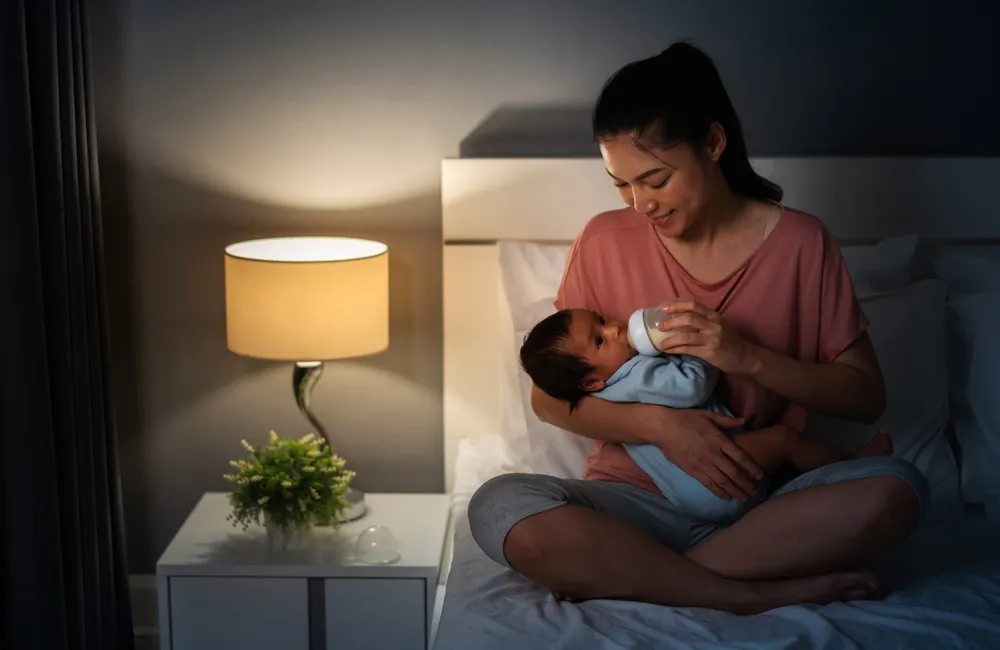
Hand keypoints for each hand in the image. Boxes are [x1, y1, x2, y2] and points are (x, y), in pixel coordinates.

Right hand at [640, 405, 763, 500]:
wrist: (664, 428)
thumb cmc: (686, 419)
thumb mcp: (708, 415)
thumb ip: (727, 420)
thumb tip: (744, 421)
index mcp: (719, 440)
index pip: (740, 457)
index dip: (752, 467)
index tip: (760, 476)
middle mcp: (714, 454)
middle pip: (734, 472)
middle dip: (746, 483)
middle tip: (756, 492)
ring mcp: (703, 464)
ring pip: (723, 481)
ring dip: (735, 491)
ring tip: (745, 498)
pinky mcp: (693, 471)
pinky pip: (709, 484)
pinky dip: (719, 492)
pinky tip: (726, 497)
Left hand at [658, 300, 760, 374]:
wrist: (746, 356)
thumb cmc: (731, 341)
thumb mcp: (720, 325)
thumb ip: (705, 321)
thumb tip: (681, 319)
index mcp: (714, 316)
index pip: (694, 305)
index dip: (678, 305)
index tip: (664, 308)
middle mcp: (713, 325)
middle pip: (688, 318)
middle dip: (671, 322)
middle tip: (660, 326)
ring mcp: (712, 339)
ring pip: (686, 336)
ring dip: (671, 339)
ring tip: (661, 343)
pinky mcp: (710, 352)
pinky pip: (689, 349)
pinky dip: (676, 349)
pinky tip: (669, 351)